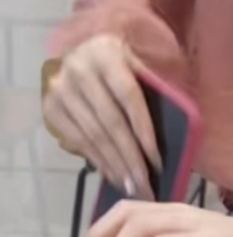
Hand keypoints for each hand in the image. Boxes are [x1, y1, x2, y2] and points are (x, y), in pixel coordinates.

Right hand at [43, 35, 160, 197]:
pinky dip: (97, 161)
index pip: (128, 97)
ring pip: (93, 135)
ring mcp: (60, 90)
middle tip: (145, 185)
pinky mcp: (50, 108)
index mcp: (106, 54)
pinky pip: (77, 141)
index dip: (143, 130)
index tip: (157, 160)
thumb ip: (153, 86)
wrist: (81, 49)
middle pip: (110, 122)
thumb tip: (177, 130)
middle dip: (130, 157)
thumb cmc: (121, 60)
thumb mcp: (138, 61)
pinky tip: (112, 175)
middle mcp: (78, 70)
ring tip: (131, 187)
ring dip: (114, 165)